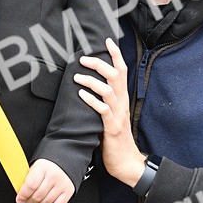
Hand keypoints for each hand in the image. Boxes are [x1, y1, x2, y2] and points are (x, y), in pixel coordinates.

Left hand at [16, 158, 74, 202]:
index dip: (23, 195)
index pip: (31, 186)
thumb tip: (19, 194)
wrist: (63, 163)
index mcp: (43, 168)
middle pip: (38, 196)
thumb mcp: (34, 168)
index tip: (19, 199)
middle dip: (29, 202)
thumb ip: (27, 180)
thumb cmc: (47, 167)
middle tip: (26, 201)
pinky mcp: (68, 192)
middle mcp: (54, 176)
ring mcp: (62, 185)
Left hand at [74, 37, 145, 186]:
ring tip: (77, 77)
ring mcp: (118, 115)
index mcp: (122, 98)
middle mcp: (122, 103)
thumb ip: (104, 101)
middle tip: (83, 59)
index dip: (116, 54)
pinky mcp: (112, 128)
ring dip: (91, 81)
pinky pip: (103, 110)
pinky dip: (92, 100)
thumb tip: (88, 87)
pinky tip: (81, 95)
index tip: (108, 40)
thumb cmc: (115, 138)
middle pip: (115, 75)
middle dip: (99, 63)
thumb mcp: (111, 114)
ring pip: (109, 90)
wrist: (126, 161)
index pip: (122, 71)